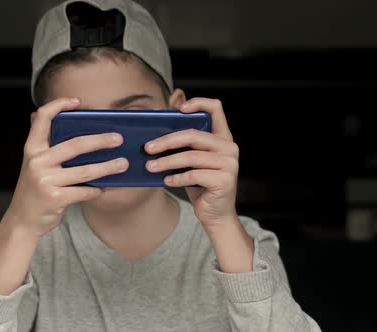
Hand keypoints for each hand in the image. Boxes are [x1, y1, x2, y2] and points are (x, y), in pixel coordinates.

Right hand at [5, 97, 128, 237]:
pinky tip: (103, 188)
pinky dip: (96, 191)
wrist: (22, 220)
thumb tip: (70, 126)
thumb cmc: (35, 190)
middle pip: (75, 145)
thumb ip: (47, 147)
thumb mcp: (34, 165)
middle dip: (100, 140)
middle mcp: (37, 162)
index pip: (42, 119)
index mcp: (32, 149)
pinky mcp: (54, 198)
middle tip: (118, 139)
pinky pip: (84, 191)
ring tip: (122, 164)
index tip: (77, 102)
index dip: (58, 105)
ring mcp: (45, 180)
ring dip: (107, 167)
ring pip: (84, 171)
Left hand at [145, 98, 238, 227]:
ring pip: (191, 157)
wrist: (215, 214)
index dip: (198, 103)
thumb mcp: (193, 160)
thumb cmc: (200, 184)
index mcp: (222, 137)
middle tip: (148, 148)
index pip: (216, 109)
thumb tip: (160, 125)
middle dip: (167, 141)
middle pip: (194, 135)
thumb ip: (185, 143)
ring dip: (167, 162)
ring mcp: (229, 164)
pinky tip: (166, 181)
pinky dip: (177, 178)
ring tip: (150, 167)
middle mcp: (229, 147)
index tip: (179, 109)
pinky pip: (194, 175)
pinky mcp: (224, 180)